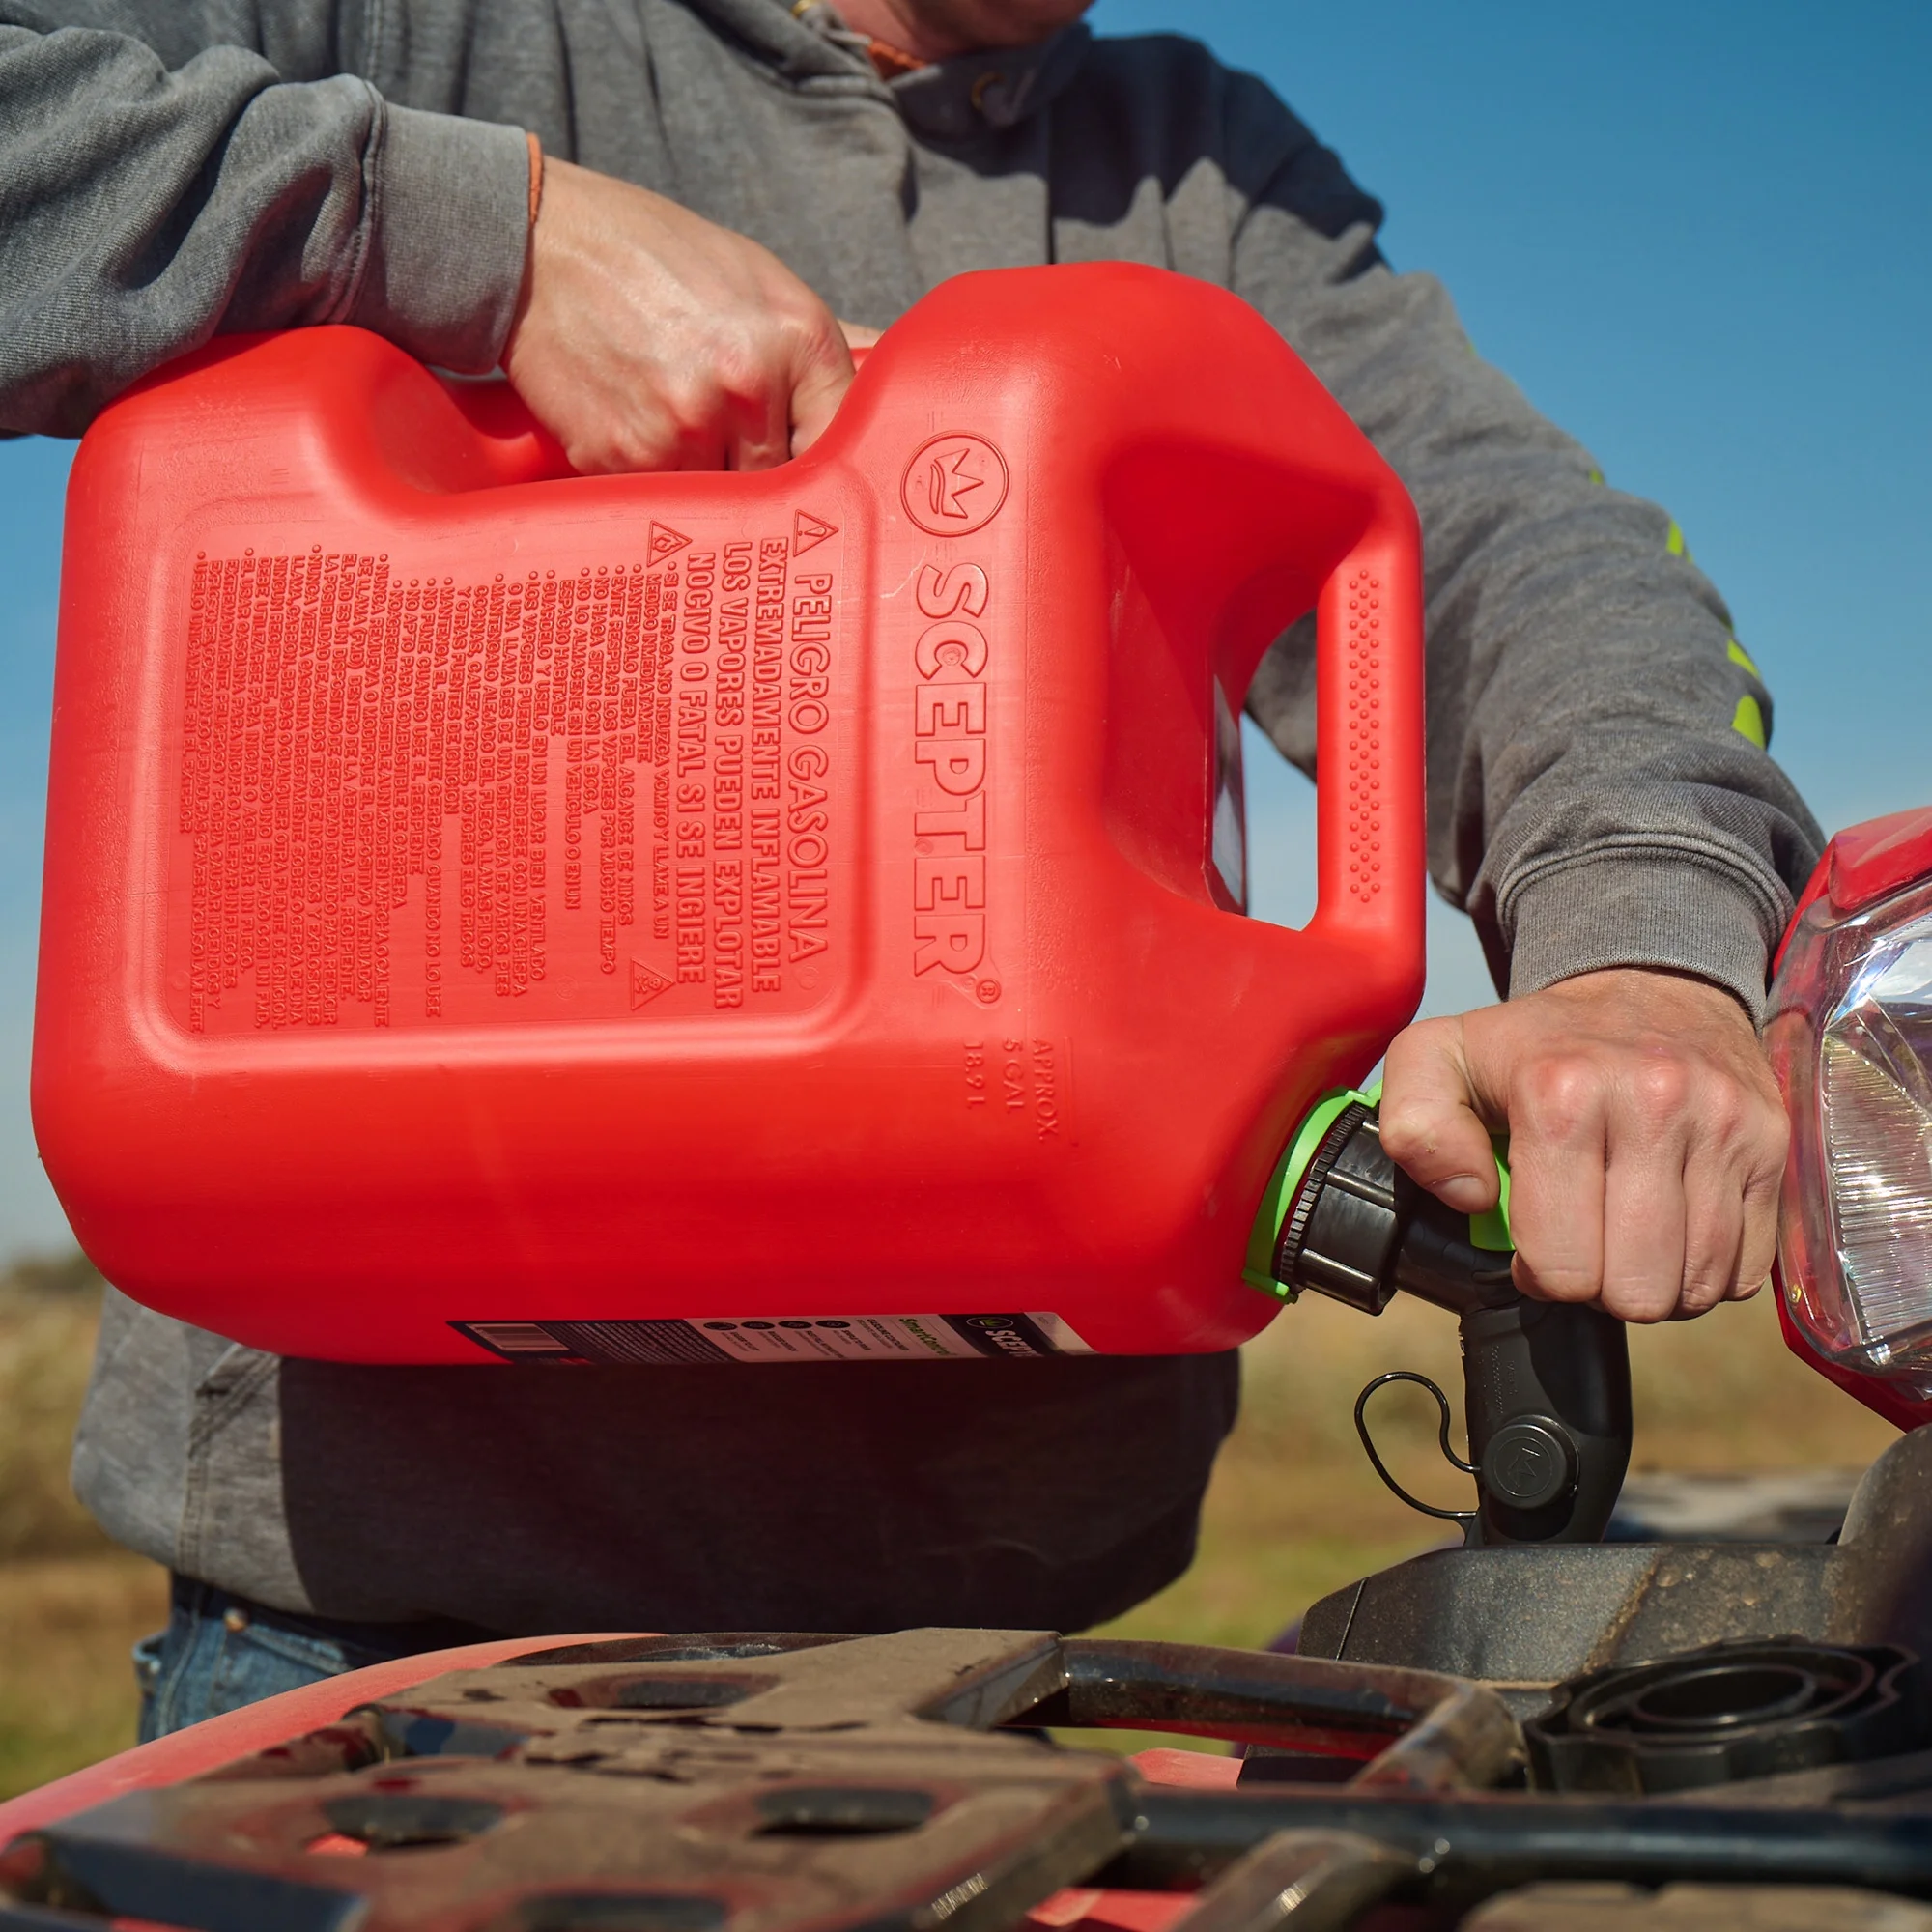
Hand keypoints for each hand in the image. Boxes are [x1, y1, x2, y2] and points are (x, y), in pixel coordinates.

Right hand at [504, 159, 859, 473]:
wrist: (539, 244)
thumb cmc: (656, 259)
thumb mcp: (758, 280)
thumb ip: (823, 348)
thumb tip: (892, 375)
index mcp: (793, 341)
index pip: (843, 446)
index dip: (829, 468)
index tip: (817, 479)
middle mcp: (743, 388)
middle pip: (782, 486)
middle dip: (760, 476)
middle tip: (728, 445)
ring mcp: (680, 429)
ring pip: (723, 506)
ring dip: (705, 484)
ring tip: (674, 425)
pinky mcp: (621, 458)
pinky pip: (660, 501)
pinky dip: (653, 482)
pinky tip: (635, 428)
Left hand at [1379, 968, 1786, 1322]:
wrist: (1649, 981)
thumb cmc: (1538, 1041)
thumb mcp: (1440, 1059)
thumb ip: (1416, 1126)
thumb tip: (1470, 1196)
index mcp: (1560, 1093)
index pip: (1559, 1264)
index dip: (1540, 1272)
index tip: (1538, 1238)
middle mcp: (1653, 1104)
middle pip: (1634, 1289)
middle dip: (1600, 1286)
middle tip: (1587, 1240)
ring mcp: (1724, 1124)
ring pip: (1696, 1287)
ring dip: (1656, 1282)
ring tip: (1627, 1234)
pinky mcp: (1774, 1142)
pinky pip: (1748, 1268)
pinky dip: (1709, 1269)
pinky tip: (1675, 1229)